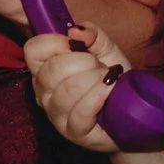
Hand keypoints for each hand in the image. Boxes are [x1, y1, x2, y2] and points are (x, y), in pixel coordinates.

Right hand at [24, 21, 127, 154]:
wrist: (131, 109)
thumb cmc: (111, 76)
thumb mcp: (104, 48)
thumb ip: (91, 33)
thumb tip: (75, 31)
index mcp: (44, 68)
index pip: (33, 49)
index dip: (56, 42)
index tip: (77, 45)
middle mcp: (43, 92)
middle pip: (52, 70)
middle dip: (84, 62)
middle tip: (100, 66)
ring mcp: (56, 114)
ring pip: (67, 90)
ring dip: (95, 79)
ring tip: (107, 79)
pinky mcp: (73, 132)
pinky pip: (80, 111)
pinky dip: (98, 96)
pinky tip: (109, 92)